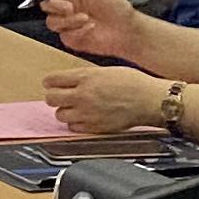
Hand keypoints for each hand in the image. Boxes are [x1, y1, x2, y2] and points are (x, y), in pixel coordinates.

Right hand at [33, 0, 142, 64]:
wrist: (128, 32)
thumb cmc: (118, 9)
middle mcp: (67, 6)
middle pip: (45, 4)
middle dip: (54, 5)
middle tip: (69, 7)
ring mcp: (68, 23)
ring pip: (52, 21)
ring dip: (68, 20)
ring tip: (85, 18)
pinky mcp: (71, 38)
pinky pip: (64, 34)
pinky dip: (76, 31)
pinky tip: (90, 28)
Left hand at [44, 63, 162, 135]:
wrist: (149, 100)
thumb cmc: (134, 83)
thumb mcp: (107, 70)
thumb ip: (86, 76)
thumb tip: (71, 81)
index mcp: (86, 77)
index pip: (53, 79)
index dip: (50, 81)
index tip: (51, 83)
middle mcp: (83, 95)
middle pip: (51, 98)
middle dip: (54, 96)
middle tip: (59, 96)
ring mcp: (87, 113)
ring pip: (59, 115)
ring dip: (64, 111)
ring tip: (73, 108)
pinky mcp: (94, 127)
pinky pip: (72, 128)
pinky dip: (75, 123)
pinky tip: (83, 117)